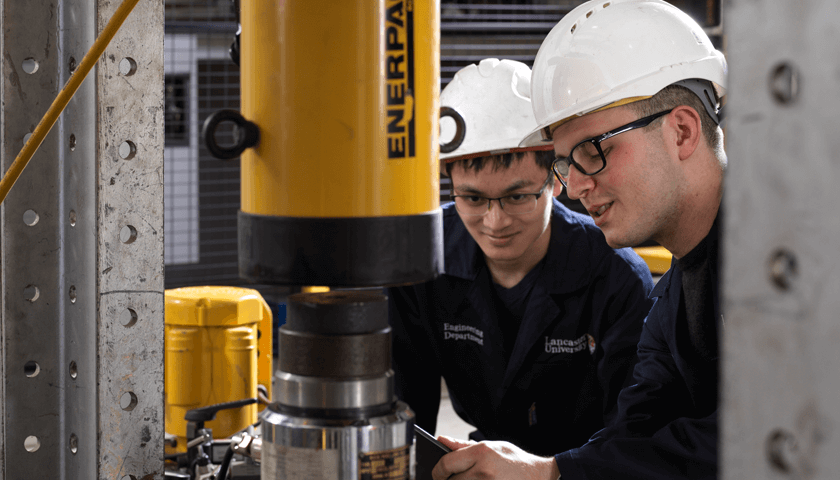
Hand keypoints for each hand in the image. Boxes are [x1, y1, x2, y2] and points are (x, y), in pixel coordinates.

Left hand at [432, 436, 559, 479]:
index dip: (437, 470)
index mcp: (481, 453)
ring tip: (471, 479)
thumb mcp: (491, 446)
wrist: (540, 476)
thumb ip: (463, 445)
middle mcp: (483, 471)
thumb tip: (441, 439)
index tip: (437, 473)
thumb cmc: (514, 460)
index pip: (446, 463)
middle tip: (453, 479)